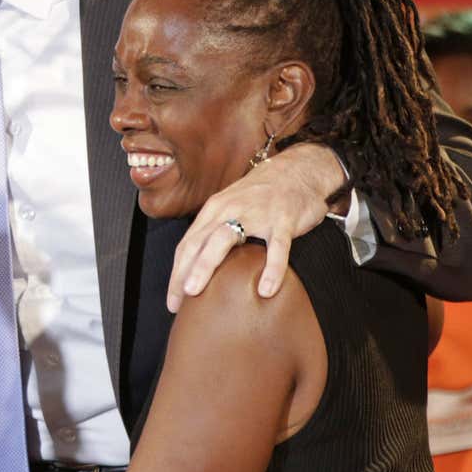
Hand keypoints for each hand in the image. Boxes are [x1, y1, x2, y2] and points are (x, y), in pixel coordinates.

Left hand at [167, 142, 338, 310]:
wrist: (297, 170)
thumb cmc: (261, 196)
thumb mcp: (231, 208)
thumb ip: (216, 232)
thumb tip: (202, 270)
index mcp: (214, 210)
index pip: (188, 245)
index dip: (177, 273)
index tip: (173, 302)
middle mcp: (229, 210)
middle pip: (198, 243)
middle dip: (183, 273)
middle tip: (178, 301)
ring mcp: (256, 214)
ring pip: (224, 239)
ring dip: (206, 265)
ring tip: (197, 292)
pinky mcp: (283, 219)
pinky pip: (276, 247)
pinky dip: (271, 269)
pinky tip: (266, 290)